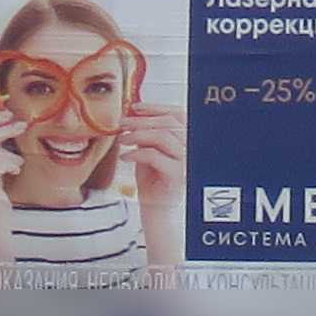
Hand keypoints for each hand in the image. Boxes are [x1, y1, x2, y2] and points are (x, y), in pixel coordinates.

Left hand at [122, 101, 187, 276]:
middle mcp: (193, 150)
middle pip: (169, 123)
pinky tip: (125, 156)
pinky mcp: (177, 175)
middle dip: (141, 120)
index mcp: (189, 141)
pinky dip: (136, 153)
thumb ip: (149, 132)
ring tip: (122, 140)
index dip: (157, 108)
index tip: (135, 108)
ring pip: (162, 137)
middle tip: (122, 123)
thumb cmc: (154, 179)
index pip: (179, 115)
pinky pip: (155, 156)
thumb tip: (134, 112)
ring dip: (137, 135)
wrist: (156, 207)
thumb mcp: (151, 148)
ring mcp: (188, 162)